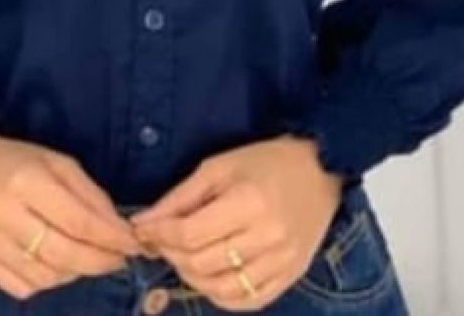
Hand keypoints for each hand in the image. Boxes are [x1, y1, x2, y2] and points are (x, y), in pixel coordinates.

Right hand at [0, 132, 145, 299]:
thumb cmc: (16, 160)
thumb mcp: (57, 162)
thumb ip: (89, 194)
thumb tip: (118, 228)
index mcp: (27, 182)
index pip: (79, 222)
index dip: (111, 238)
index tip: (133, 243)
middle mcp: (5, 216)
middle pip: (65, 254)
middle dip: (100, 261)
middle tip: (118, 258)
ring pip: (46, 276)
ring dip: (76, 272)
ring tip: (86, 257)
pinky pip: (24, 287)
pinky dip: (48, 281)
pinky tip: (56, 265)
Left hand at [127, 135, 344, 310]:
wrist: (320, 170)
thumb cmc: (265, 161)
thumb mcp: (219, 166)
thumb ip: (181, 197)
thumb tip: (144, 221)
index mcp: (248, 202)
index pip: (190, 234)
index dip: (159, 235)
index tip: (143, 229)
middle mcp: (267, 237)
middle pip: (202, 264)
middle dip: (171, 255)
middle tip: (160, 242)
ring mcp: (282, 262)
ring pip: (222, 289)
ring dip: (191, 278)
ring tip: (182, 258)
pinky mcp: (291, 276)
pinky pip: (248, 301)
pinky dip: (221, 296)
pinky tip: (210, 277)